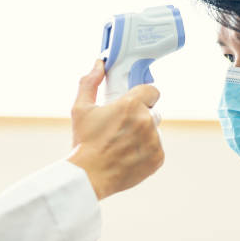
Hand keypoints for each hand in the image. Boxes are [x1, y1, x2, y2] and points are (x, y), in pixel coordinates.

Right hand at [68, 60, 164, 199]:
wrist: (89, 176)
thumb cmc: (83, 142)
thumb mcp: (81, 109)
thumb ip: (90, 82)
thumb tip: (99, 64)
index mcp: (131, 105)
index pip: (152, 90)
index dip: (143, 96)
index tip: (134, 103)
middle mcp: (146, 121)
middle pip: (153, 111)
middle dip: (141, 116)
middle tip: (123, 127)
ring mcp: (154, 141)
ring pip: (154, 131)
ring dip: (144, 134)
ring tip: (123, 144)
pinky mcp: (158, 158)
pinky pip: (157, 149)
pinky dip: (146, 151)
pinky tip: (129, 155)